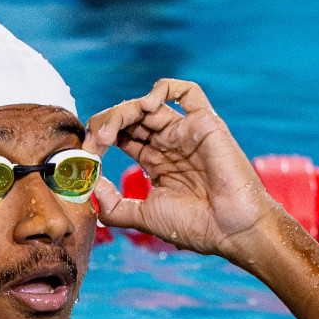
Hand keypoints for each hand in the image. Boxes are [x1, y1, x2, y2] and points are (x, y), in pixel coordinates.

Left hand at [86, 79, 277, 261]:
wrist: (232, 229)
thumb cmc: (195, 226)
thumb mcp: (143, 216)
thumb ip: (113, 204)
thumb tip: (89, 186)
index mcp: (155, 161)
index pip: (119, 137)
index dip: (98, 141)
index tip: (85, 157)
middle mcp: (168, 143)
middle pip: (128, 119)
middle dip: (104, 125)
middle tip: (93, 143)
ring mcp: (185, 131)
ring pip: (146, 104)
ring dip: (121, 112)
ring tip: (109, 133)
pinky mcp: (204, 123)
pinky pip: (186, 92)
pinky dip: (162, 88)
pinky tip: (145, 105)